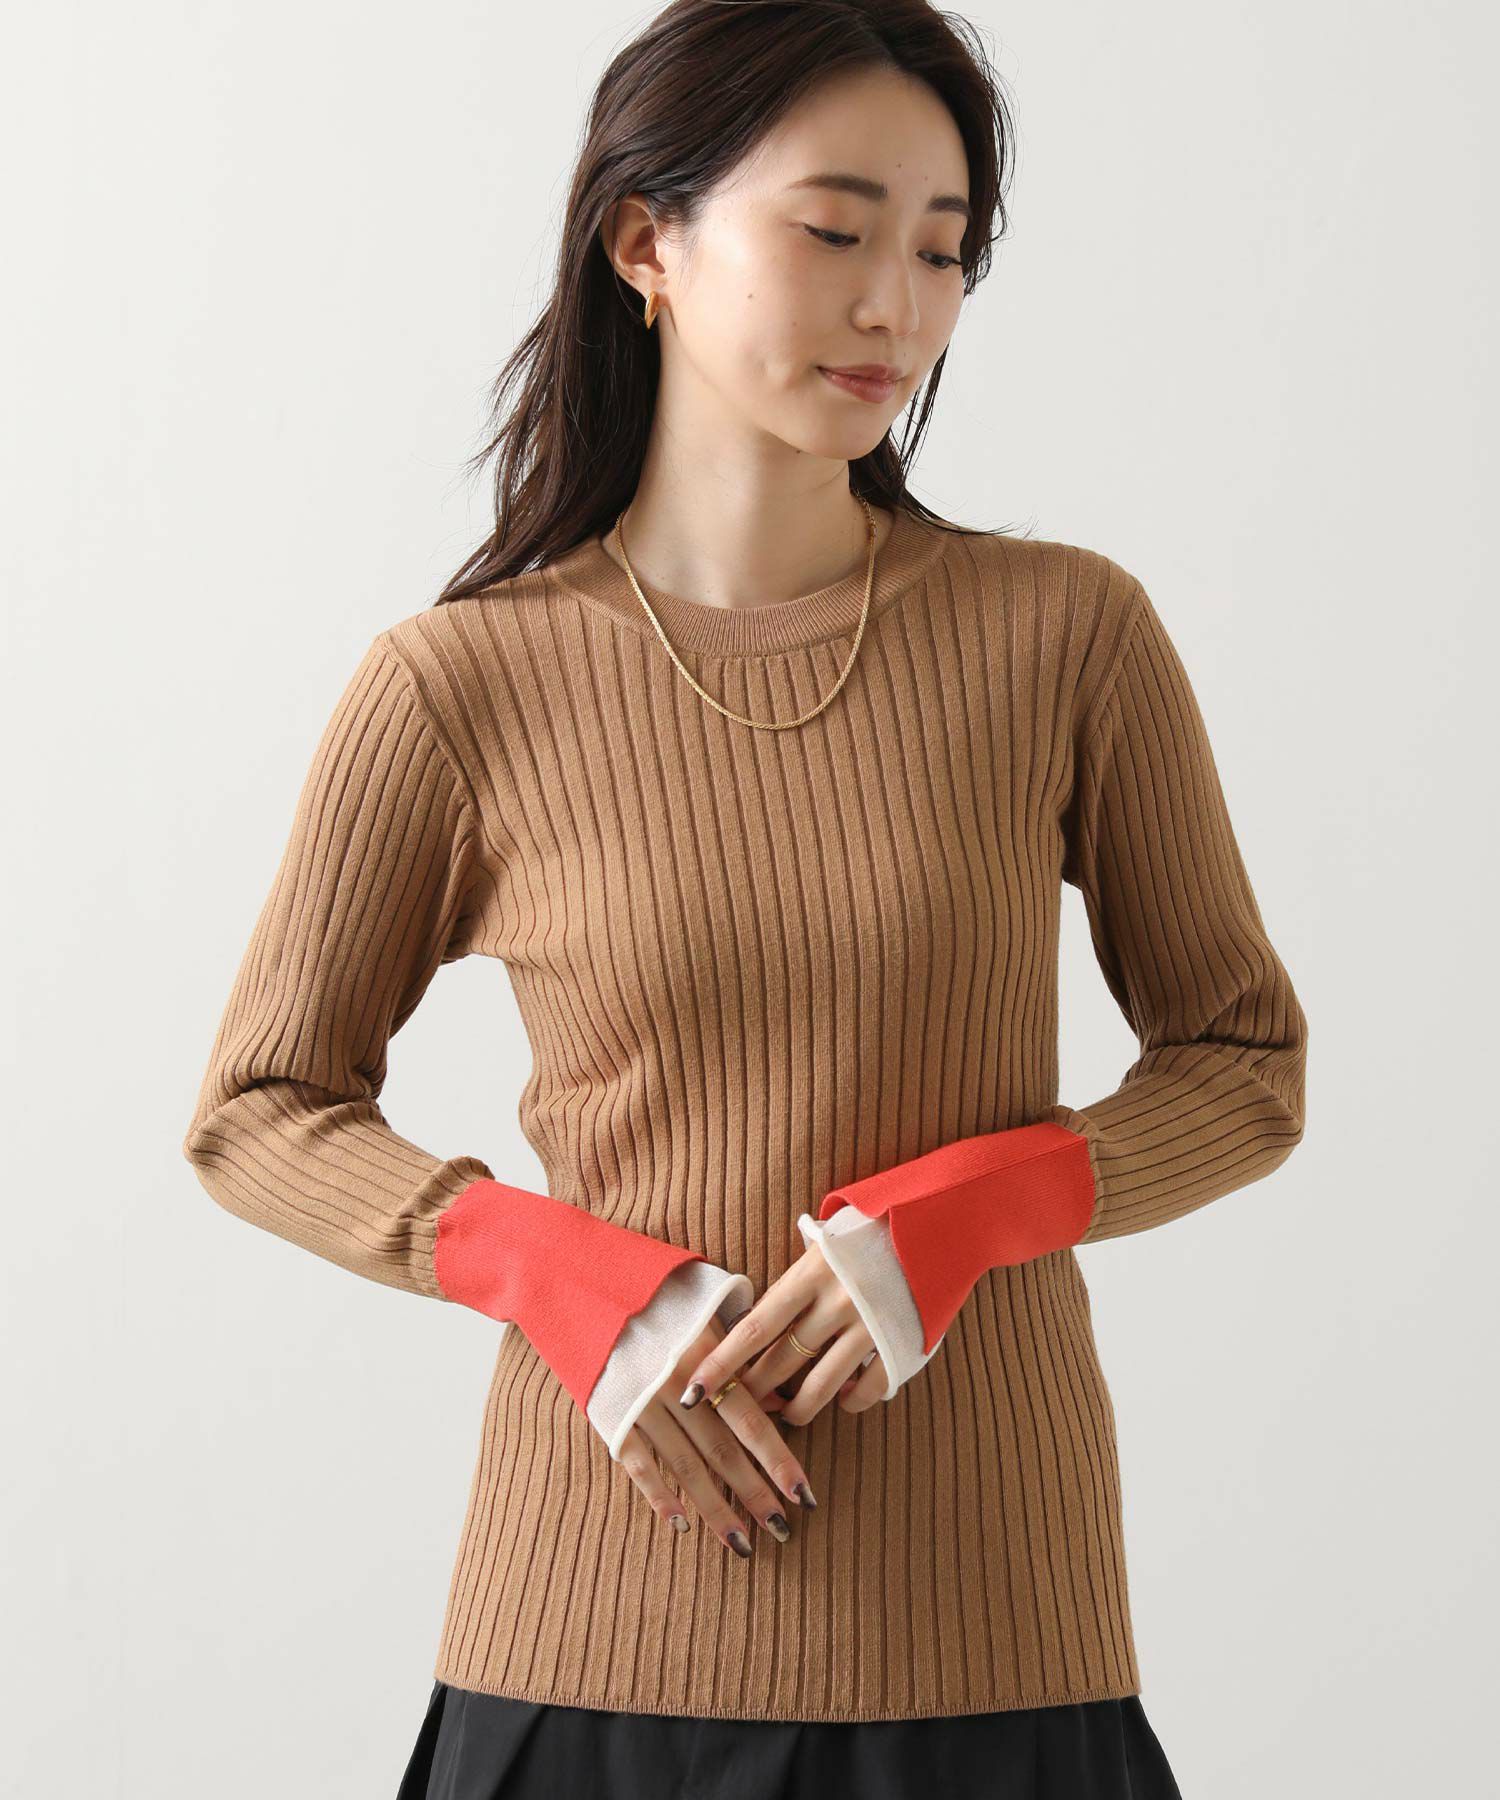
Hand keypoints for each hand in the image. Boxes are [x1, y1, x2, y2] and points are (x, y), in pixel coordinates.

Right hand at [615, 1313, 816, 1555]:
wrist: (587, 1284)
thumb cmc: (659, 1293)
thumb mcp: (706, 1305)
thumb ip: (742, 1347)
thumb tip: (778, 1398)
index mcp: (705, 1355)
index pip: (751, 1421)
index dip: (778, 1461)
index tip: (805, 1496)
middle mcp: (676, 1386)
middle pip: (723, 1452)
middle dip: (755, 1495)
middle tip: (782, 1531)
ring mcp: (641, 1404)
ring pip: (685, 1468)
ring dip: (715, 1510)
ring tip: (742, 1544)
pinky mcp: (611, 1415)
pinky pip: (639, 1465)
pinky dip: (659, 1497)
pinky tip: (680, 1524)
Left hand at [677, 1238, 887, 1438]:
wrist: (938, 1223)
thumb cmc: (872, 1230)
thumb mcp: (827, 1245)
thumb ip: (795, 1280)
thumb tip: (754, 1318)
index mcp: (810, 1273)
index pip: (752, 1329)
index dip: (720, 1363)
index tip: (691, 1391)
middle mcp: (836, 1302)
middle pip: (779, 1362)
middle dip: (753, 1390)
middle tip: (736, 1405)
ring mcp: (869, 1327)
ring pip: (818, 1387)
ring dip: (796, 1407)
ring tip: (788, 1412)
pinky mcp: (899, 1346)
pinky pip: (865, 1391)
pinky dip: (850, 1402)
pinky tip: (844, 1399)